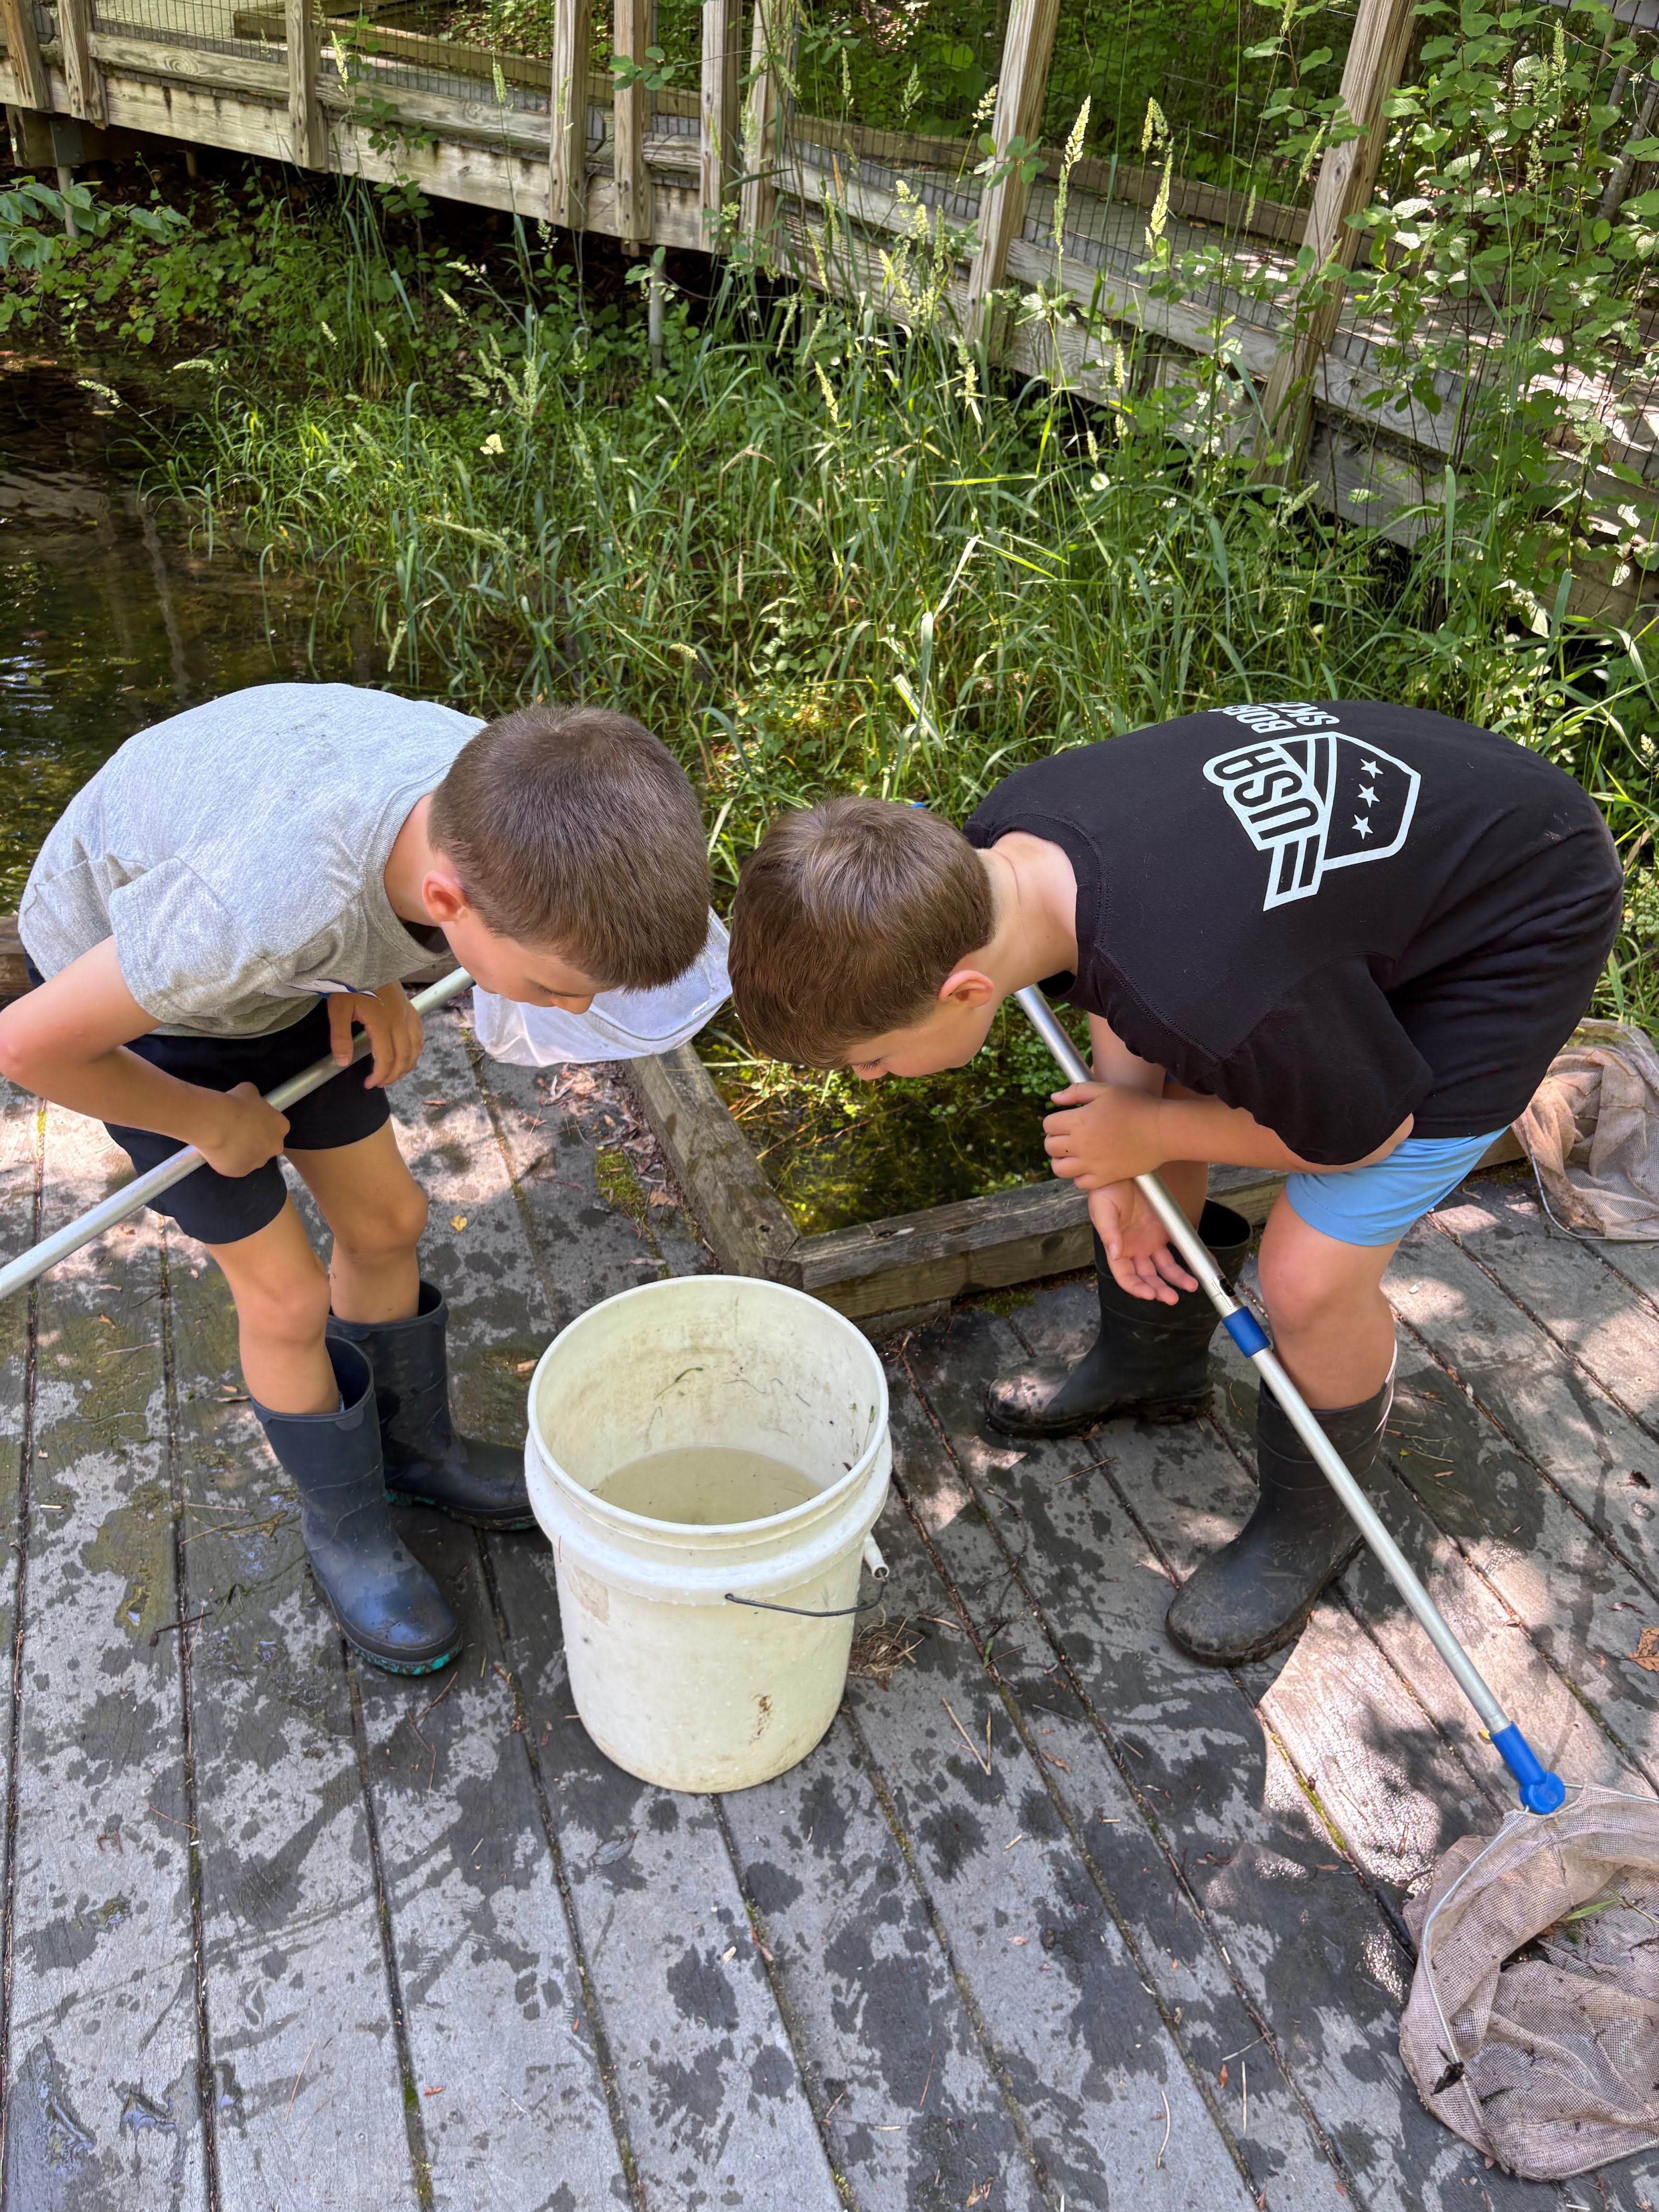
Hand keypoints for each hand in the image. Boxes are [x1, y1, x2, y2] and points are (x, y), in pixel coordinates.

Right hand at [197, 1082, 289, 1177]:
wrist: (216, 1123)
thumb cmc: (235, 1103)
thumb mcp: (249, 1091)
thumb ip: (255, 1100)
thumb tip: (250, 1101)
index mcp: (281, 1126)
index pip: (275, 1127)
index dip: (261, 1124)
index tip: (248, 1120)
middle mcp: (275, 1147)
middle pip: (267, 1145)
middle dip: (254, 1140)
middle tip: (237, 1132)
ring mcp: (259, 1162)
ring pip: (251, 1157)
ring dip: (242, 1151)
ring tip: (225, 1141)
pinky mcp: (241, 1172)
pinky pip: (235, 1166)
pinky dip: (228, 1160)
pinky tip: (218, 1151)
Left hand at [327, 983, 424, 1088]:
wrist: (364, 959)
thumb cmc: (349, 983)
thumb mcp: (338, 1010)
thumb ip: (340, 1037)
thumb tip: (343, 1062)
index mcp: (382, 1023)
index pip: (386, 1058)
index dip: (380, 1075)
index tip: (369, 1084)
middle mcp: (399, 1021)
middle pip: (404, 1056)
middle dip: (394, 1075)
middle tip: (380, 1083)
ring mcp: (407, 1014)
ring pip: (416, 1047)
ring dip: (407, 1064)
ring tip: (395, 1074)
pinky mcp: (409, 1008)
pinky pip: (419, 1034)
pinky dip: (416, 1049)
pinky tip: (409, 1053)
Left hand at [1042, 1081, 1160, 1190]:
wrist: (1162, 1130)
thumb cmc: (1136, 1105)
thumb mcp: (1105, 1090)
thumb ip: (1076, 1092)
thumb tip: (1054, 1098)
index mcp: (1079, 1120)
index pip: (1048, 1125)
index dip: (1054, 1121)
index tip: (1065, 1120)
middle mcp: (1081, 1144)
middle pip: (1050, 1147)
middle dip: (1055, 1140)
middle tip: (1068, 1136)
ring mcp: (1092, 1163)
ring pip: (1059, 1169)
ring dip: (1062, 1161)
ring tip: (1073, 1154)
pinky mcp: (1105, 1177)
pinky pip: (1079, 1183)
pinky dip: (1079, 1176)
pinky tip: (1088, 1166)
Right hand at [1087, 1181, 1199, 1303]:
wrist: (1123, 1168)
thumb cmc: (1106, 1189)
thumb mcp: (1102, 1208)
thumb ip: (1108, 1232)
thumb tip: (1114, 1253)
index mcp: (1117, 1248)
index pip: (1125, 1277)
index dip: (1136, 1288)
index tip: (1149, 1294)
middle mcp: (1135, 1249)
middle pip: (1147, 1277)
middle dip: (1158, 1289)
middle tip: (1171, 1298)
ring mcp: (1150, 1241)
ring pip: (1165, 1267)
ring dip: (1177, 1278)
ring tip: (1191, 1286)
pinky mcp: (1164, 1230)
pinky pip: (1179, 1246)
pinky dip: (1191, 1256)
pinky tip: (1201, 1264)